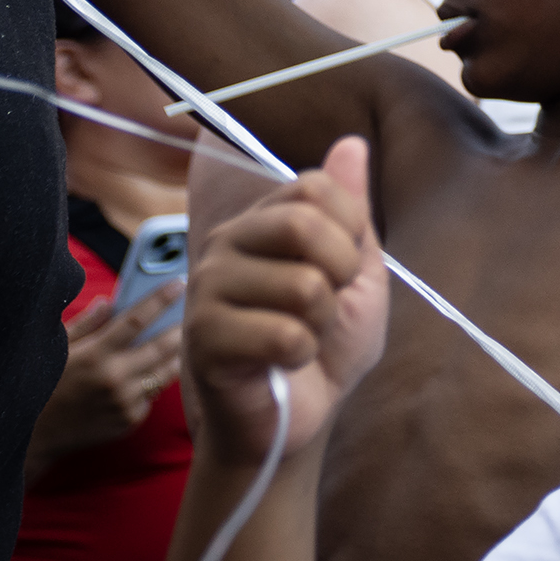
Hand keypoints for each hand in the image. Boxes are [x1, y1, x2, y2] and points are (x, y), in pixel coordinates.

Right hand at [30, 291, 183, 474]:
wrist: (34, 435)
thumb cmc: (44, 384)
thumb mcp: (58, 349)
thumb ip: (85, 323)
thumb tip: (109, 301)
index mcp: (94, 355)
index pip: (136, 320)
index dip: (160, 299)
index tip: (179, 283)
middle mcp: (113, 378)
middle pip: (163, 346)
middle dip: (181, 327)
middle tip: (194, 312)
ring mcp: (125, 402)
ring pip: (166, 372)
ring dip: (177, 355)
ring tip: (183, 340)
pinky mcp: (131, 420)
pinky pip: (152, 395)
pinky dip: (153, 383)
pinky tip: (151, 373)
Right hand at [181, 140, 387, 475]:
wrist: (300, 418)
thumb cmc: (327, 345)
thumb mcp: (358, 274)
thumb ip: (351, 211)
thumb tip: (351, 142)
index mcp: (262, 223)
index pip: (316, 186)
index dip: (350, 230)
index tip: (343, 268)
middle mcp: (226, 245)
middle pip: (303, 224)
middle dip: (339, 274)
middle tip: (324, 305)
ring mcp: (206, 289)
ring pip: (303, 286)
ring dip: (320, 323)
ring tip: (298, 336)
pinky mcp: (201, 337)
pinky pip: (284, 333)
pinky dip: (301, 354)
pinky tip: (278, 362)